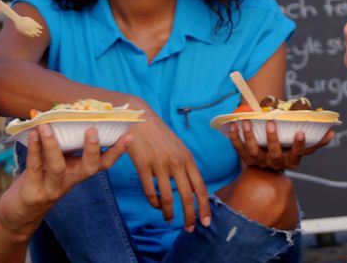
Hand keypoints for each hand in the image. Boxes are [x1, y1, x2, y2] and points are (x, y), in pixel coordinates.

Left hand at [0, 125, 130, 236]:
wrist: (21, 212)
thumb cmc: (41, 180)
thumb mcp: (58, 164)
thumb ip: (65, 146)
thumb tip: (71, 117)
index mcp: (80, 173)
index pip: (104, 163)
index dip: (117, 151)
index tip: (129, 135)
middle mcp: (70, 181)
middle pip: (89, 168)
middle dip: (92, 149)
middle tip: (93, 130)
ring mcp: (52, 189)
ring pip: (57, 167)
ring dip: (52, 145)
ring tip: (47, 127)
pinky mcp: (33, 192)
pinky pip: (34, 168)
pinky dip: (34, 150)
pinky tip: (33, 135)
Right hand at [126, 105, 212, 230]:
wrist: (140, 118)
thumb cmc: (160, 135)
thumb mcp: (179, 148)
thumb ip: (185, 165)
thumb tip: (191, 186)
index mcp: (188, 159)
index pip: (200, 187)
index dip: (204, 206)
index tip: (206, 221)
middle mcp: (176, 163)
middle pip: (187, 196)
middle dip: (190, 216)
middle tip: (190, 229)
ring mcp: (160, 164)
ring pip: (168, 197)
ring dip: (169, 212)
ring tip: (169, 219)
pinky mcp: (143, 165)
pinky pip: (150, 191)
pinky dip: (154, 202)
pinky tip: (156, 205)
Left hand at [226, 120, 334, 169]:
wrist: (267, 166)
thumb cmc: (288, 151)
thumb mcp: (302, 148)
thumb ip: (316, 141)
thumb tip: (332, 132)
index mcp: (291, 160)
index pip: (297, 154)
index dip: (298, 145)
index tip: (300, 133)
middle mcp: (275, 163)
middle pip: (274, 153)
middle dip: (272, 138)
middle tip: (271, 122)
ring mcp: (259, 161)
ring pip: (253, 152)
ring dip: (249, 136)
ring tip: (247, 122)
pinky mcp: (245, 158)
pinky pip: (238, 149)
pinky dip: (235, 138)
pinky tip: (234, 126)